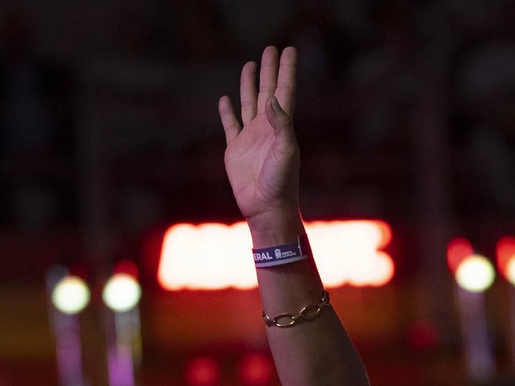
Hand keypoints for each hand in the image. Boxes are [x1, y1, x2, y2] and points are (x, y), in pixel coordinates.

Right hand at [218, 45, 300, 237]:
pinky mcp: (235, 149)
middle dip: (269, 70)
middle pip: (268, 91)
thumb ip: (281, 126)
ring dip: (249, 84)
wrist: (265, 208)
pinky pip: (230, 125)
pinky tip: (225, 99)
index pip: (285, 91)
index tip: (289, 50)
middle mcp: (266, 128)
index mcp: (281, 126)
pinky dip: (227, 111)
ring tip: (250, 64)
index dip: (287, 71)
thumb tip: (273, 100)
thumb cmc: (280, 183)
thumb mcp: (286, 152)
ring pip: (249, 103)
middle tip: (270, 48)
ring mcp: (250, 137)